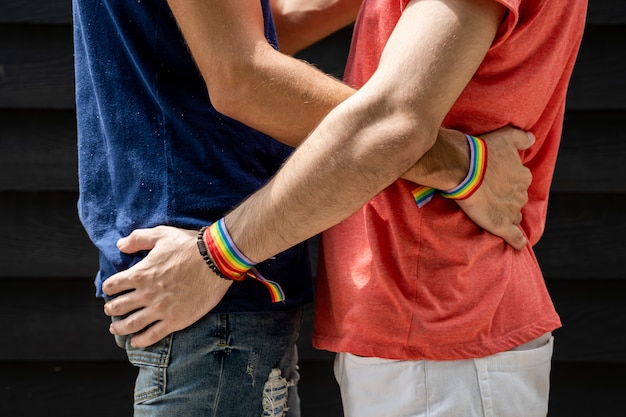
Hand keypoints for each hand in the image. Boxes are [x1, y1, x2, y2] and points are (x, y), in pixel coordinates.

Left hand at [102, 225, 231, 347]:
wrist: (216, 260)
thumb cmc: (189, 246)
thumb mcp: (161, 234)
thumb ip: (138, 239)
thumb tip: (120, 245)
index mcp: (140, 273)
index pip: (113, 285)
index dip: (108, 288)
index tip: (110, 290)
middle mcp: (146, 294)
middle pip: (118, 307)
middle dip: (110, 309)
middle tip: (110, 310)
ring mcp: (160, 309)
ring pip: (131, 324)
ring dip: (119, 327)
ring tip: (115, 328)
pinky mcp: (175, 320)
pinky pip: (152, 336)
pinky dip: (140, 341)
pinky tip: (136, 342)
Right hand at [456, 126, 533, 249]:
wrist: (464, 167)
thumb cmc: (483, 151)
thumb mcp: (506, 136)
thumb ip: (521, 137)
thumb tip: (532, 139)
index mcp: (523, 176)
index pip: (519, 183)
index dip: (507, 183)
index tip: (494, 182)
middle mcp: (521, 194)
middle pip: (517, 200)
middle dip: (507, 200)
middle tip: (490, 196)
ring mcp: (512, 211)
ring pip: (514, 216)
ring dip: (507, 216)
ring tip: (492, 214)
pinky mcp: (502, 225)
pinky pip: (516, 238)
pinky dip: (517, 241)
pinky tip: (518, 244)